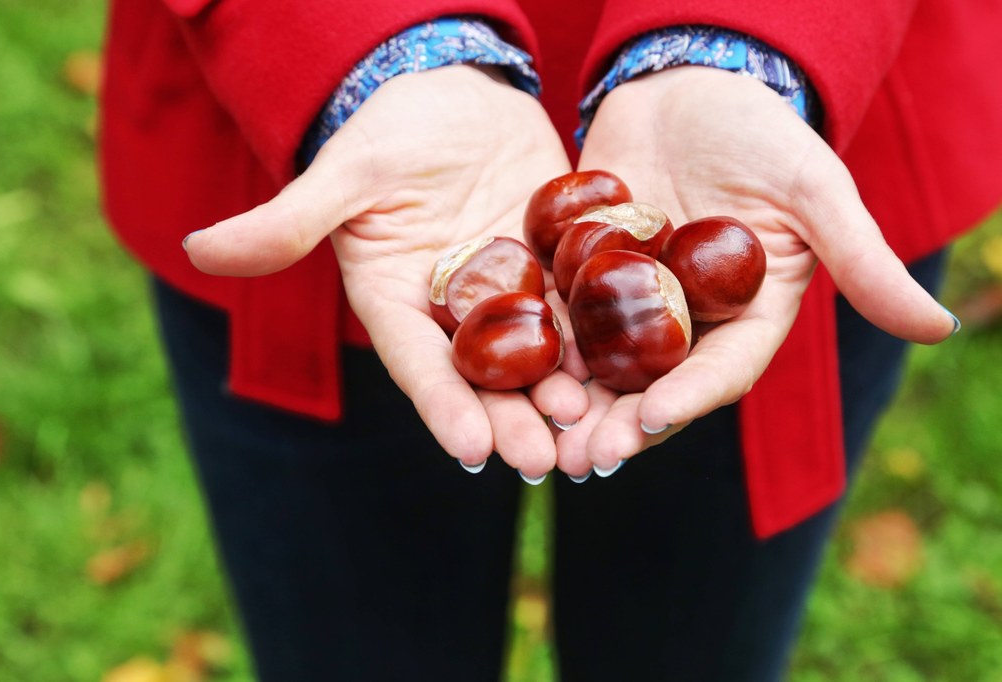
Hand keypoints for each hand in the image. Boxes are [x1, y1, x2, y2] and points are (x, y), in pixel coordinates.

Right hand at [183, 65, 586, 476]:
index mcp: (397, 301)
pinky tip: (626, 367)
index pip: (418, 363)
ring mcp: (506, 290)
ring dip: (563, 394)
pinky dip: (599, 339)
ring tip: (589, 429)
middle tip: (544, 461)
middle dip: (512, 418)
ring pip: (536, 353)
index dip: (444, 406)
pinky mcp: (549, 264)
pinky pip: (577, 306)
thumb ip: (288, 221)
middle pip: (483, 375)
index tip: (472, 449)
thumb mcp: (344, 174)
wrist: (450, 90)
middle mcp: (452, 309)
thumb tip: (200, 248)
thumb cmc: (387, 129)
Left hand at [555, 66, 955, 476]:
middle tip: (578, 460)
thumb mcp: (815, 190)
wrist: (688, 85)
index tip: (650, 420)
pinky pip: (560, 316)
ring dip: (570, 402)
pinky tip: (506, 368)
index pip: (719, 370)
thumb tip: (940, 325)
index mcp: (745, 315)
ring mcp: (631, 303)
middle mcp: (686, 322)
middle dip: (617, 424)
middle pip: (651, 385)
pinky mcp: (586, 275)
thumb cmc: (761, 133)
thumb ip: (863, 258)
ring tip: (539, 435)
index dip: (687, 397)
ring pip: (599, 364)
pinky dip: (538, 344)